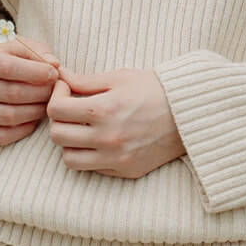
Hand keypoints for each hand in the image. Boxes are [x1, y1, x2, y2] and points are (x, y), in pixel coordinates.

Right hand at [0, 37, 59, 146]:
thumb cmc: (1, 62)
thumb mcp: (15, 48)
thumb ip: (36, 51)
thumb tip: (54, 64)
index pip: (8, 67)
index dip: (36, 72)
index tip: (54, 74)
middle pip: (11, 93)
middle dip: (40, 93)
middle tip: (54, 91)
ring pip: (9, 116)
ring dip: (35, 111)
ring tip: (46, 103)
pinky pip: (2, 136)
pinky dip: (24, 129)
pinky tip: (33, 118)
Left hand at [47, 68, 184, 178]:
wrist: (190, 113)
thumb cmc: (155, 89)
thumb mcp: (119, 77)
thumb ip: (85, 80)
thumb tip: (59, 75)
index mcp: (103, 110)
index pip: (56, 110)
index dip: (55, 96)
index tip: (66, 90)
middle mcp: (107, 138)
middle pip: (57, 136)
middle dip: (59, 119)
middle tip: (71, 109)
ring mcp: (117, 158)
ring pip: (69, 159)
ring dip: (70, 143)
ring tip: (83, 129)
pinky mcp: (127, 170)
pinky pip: (92, 169)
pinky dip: (89, 156)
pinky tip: (100, 140)